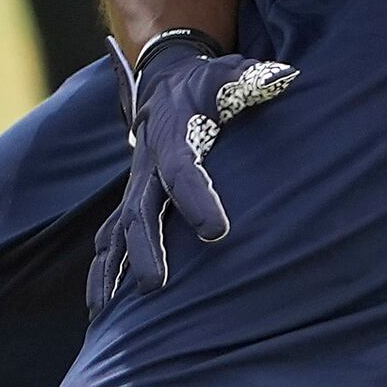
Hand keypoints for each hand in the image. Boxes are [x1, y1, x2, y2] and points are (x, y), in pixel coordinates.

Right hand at [88, 29, 297, 313]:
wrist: (166, 82)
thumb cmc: (207, 83)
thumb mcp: (229, 74)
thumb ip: (253, 77)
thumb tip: (284, 77)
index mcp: (173, 135)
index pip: (182, 170)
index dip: (197, 199)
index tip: (217, 231)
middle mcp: (147, 166)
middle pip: (141, 211)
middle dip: (147, 249)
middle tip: (156, 287)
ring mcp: (135, 185)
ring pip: (117, 230)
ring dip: (113, 269)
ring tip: (108, 312)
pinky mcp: (132, 199)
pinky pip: (109, 237)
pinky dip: (102, 270)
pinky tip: (101, 308)